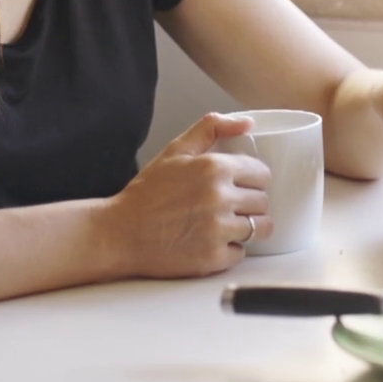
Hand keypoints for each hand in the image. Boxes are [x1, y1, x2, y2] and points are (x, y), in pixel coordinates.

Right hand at [101, 113, 272, 277]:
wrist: (119, 233)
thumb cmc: (147, 193)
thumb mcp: (175, 150)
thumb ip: (211, 128)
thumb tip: (247, 123)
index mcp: (215, 168)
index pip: (263, 174)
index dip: (253, 181)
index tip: (240, 186)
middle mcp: (220, 198)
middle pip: (263, 202)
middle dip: (250, 204)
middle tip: (228, 207)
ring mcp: (218, 230)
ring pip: (260, 228)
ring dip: (248, 228)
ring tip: (225, 225)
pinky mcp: (212, 258)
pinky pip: (241, 254)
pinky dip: (230, 250)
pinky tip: (211, 242)